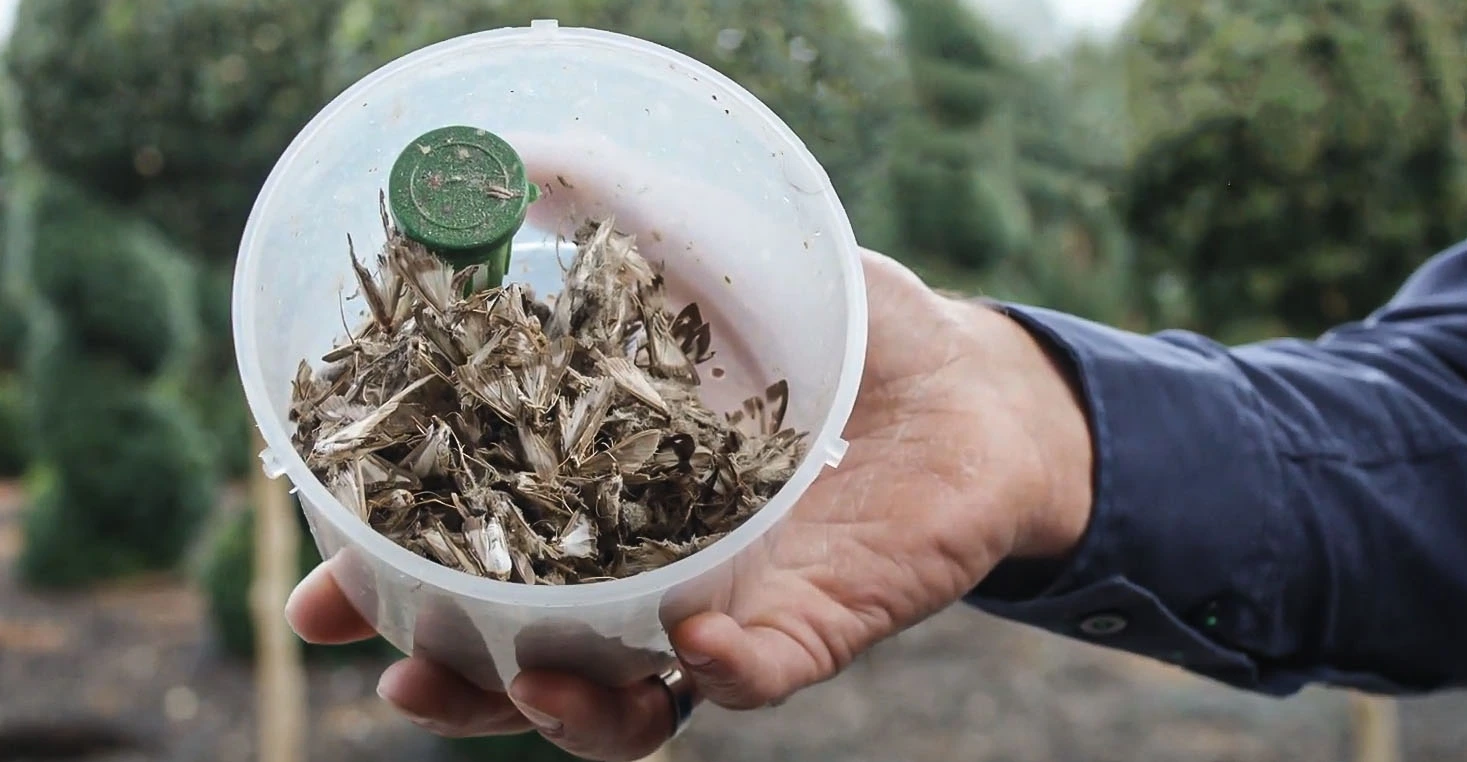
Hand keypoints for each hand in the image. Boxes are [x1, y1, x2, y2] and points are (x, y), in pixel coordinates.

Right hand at [285, 246, 1095, 760]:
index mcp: (602, 494)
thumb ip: (620, 210)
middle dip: (452, 675)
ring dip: (557, 710)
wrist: (973, 386)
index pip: (476, 552)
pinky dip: (713, 676)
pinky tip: (687, 647)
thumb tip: (517, 155)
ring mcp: (727, 609)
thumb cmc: (841, 324)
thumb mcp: (719, 252)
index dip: (392, 578)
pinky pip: (754, 678)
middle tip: (397, 668)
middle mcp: (650, 569)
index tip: (320, 584)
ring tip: (525, 682)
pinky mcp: (812, 628)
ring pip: (623, 703)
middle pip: (525, 653)